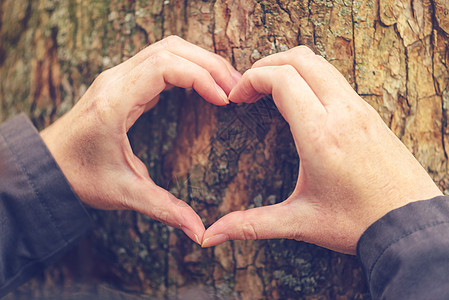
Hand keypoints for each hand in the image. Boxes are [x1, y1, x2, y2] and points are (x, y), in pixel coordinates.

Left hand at [40, 36, 240, 244]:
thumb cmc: (80, 177)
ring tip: (226, 84)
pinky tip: (204, 86)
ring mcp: (118, 76)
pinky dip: (187, 66)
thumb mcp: (124, 194)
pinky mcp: (123, 81)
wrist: (48, 165)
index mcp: (114, 102)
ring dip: (200, 61)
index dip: (200, 77)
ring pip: (167, 48)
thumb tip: (200, 233)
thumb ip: (165, 210)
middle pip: (170, 49)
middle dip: (209, 64)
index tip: (224, 100)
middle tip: (237, 88)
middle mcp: (115, 80)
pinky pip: (160, 59)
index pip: (164, 67)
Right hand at [201, 46, 441, 253]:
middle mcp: (342, 112)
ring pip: (320, 63)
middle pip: (299, 59)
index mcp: (320, 134)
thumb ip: (251, 225)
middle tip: (248, 88)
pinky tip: (300, 102)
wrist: (410, 224)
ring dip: (290, 67)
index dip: (251, 79)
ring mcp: (359, 109)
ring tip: (270, 90)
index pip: (281, 78)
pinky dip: (310, 76)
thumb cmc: (358, 223)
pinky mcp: (369, 114)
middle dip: (266, 65)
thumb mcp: (300, 222)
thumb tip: (212, 236)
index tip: (237, 98)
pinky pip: (335, 78)